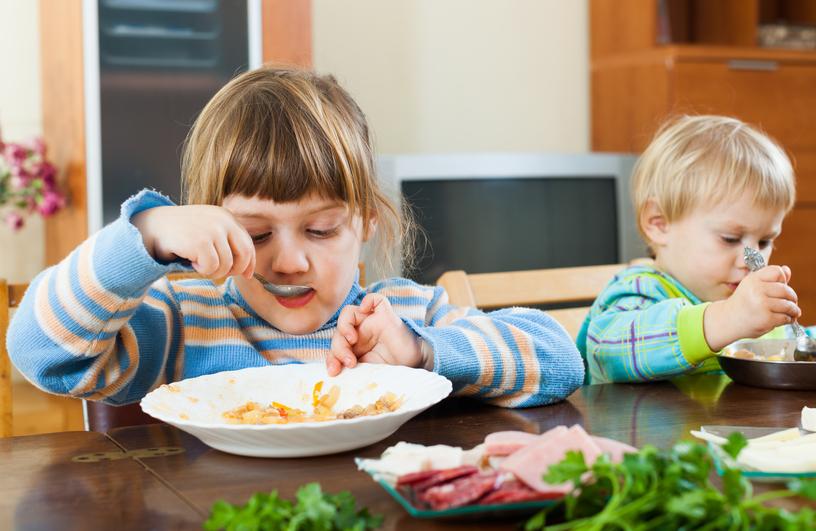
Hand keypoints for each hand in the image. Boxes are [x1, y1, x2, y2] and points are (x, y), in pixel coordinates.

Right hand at [132, 205, 254, 278]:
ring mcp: (212, 229)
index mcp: (226, 216)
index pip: (248, 244)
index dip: (249, 263)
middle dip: (234, 270)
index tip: (246, 275)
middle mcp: (223, 220)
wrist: (150, 227)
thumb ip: (226, 243)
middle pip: (244, 255)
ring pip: (227, 265)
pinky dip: (201, 270)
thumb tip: (247, 270)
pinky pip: (211, 268)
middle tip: (217, 272)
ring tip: (197, 263)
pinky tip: (190, 261)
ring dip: (212, 271)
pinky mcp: (201, 241)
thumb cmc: (180, 234)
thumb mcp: (207, 232)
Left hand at [327, 293, 424, 375]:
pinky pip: (373, 299)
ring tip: (351, 340)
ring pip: (348, 313)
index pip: (335, 345)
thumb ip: (350, 367)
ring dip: (344, 326)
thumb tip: (331, 372)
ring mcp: (371, 321)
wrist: (415, 363)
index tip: (334, 371)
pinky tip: (364, 311)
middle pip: (339, 331)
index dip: (331, 357)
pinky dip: (366, 301)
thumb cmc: (393, 367)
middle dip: (339, 348)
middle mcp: (360, 331)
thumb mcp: (367, 370)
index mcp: (354, 345)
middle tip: (349, 362)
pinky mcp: (385, 314)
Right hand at [704, 265, 799, 350]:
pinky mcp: (766, 318)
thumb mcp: (752, 286)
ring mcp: (761, 304)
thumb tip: (787, 270)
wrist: (727, 320)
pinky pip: (785, 317)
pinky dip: (788, 319)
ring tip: (791, 313)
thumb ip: (770, 279)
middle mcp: (756, 290)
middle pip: (786, 290)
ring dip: (793, 311)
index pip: (777, 271)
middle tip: (792, 302)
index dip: (783, 279)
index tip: (782, 286)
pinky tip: (785, 319)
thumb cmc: (743, 303)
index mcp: (753, 279)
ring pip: (788, 305)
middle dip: (792, 298)